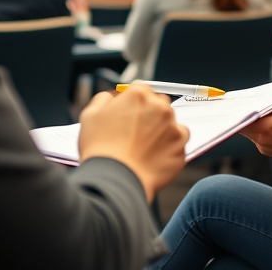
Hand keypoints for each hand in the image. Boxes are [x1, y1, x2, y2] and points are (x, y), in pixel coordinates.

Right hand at [78, 85, 188, 201]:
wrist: (114, 180)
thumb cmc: (100, 149)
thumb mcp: (91, 115)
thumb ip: (105, 99)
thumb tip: (114, 97)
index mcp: (138, 95)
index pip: (142, 90)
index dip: (134, 103)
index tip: (130, 115)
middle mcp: (160, 107)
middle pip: (159, 103)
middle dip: (150, 114)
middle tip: (137, 132)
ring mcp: (173, 127)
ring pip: (171, 122)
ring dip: (162, 130)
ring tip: (145, 147)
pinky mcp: (181, 147)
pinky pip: (180, 142)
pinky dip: (171, 146)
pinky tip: (155, 155)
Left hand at [240, 100, 271, 165]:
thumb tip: (267, 93)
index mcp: (267, 126)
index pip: (245, 117)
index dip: (240, 109)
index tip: (235, 102)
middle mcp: (262, 139)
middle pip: (243, 125)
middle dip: (244, 115)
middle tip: (241, 105)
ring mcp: (263, 147)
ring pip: (248, 132)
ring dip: (251, 123)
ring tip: (254, 112)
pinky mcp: (266, 151)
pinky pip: (255, 138)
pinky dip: (257, 130)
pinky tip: (265, 123)